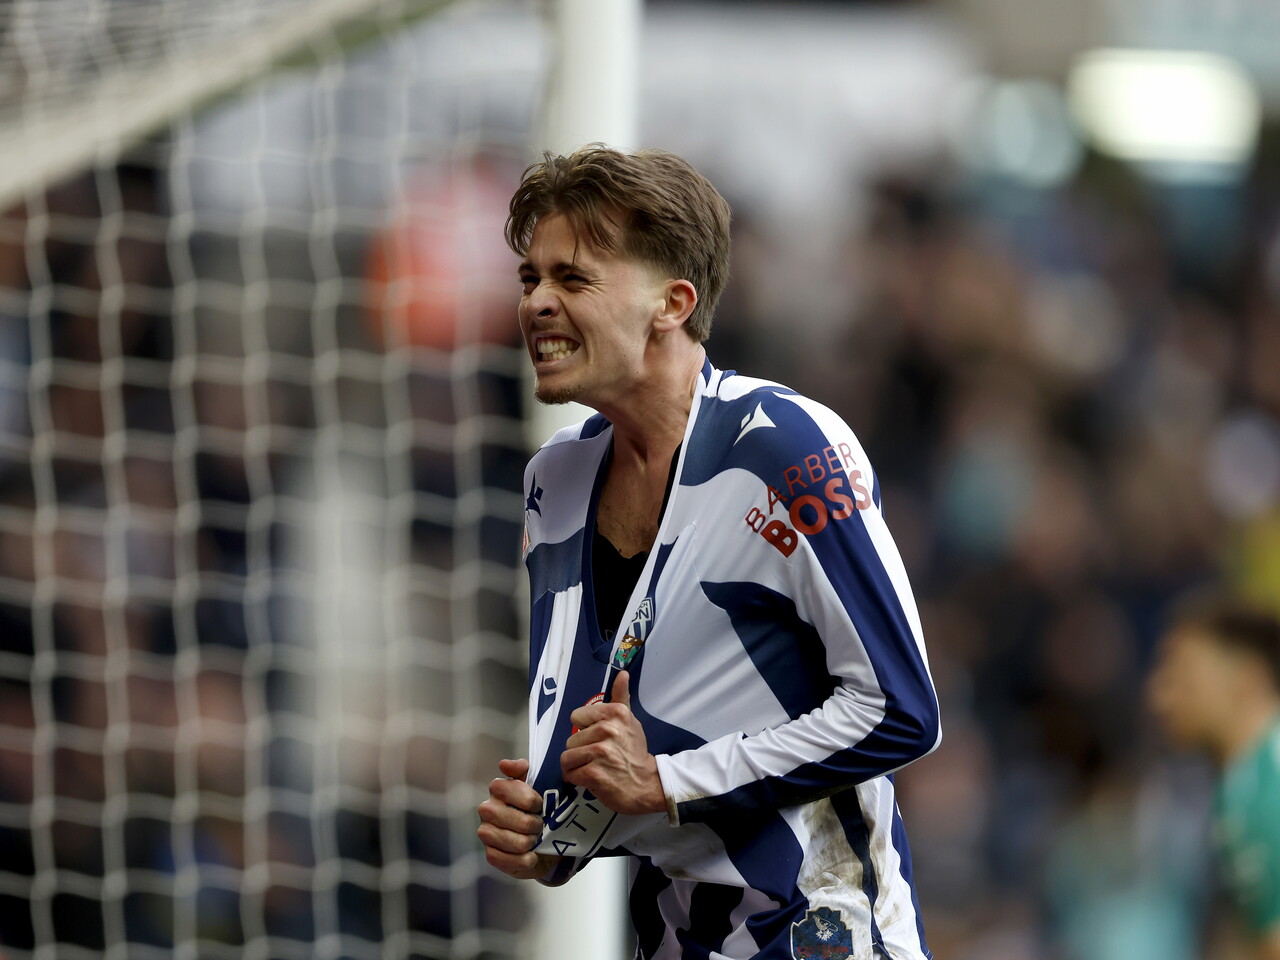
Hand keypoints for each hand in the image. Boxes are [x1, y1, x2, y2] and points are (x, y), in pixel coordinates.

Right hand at [477, 758, 560, 879]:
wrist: (539, 839)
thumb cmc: (536, 808)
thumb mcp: (536, 782)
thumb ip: (522, 770)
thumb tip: (504, 765)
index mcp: (498, 789)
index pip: (516, 792)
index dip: (533, 801)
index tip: (539, 805)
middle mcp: (487, 809)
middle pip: (523, 822)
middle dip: (537, 825)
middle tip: (539, 825)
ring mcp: (486, 833)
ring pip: (519, 843)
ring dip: (533, 843)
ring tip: (534, 838)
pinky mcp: (490, 855)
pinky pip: (512, 860)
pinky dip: (526, 860)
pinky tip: (530, 855)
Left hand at [561, 671, 665, 815]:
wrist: (646, 784)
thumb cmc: (634, 752)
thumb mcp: (630, 721)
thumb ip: (621, 697)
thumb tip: (622, 674)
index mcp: (616, 713)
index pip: (576, 716)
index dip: (585, 729)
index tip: (599, 737)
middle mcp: (608, 730)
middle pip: (570, 739)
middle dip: (580, 750)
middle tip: (599, 757)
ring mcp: (601, 752)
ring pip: (567, 757)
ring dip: (577, 766)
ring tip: (593, 767)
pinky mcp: (594, 774)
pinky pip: (570, 773)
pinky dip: (577, 779)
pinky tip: (592, 779)